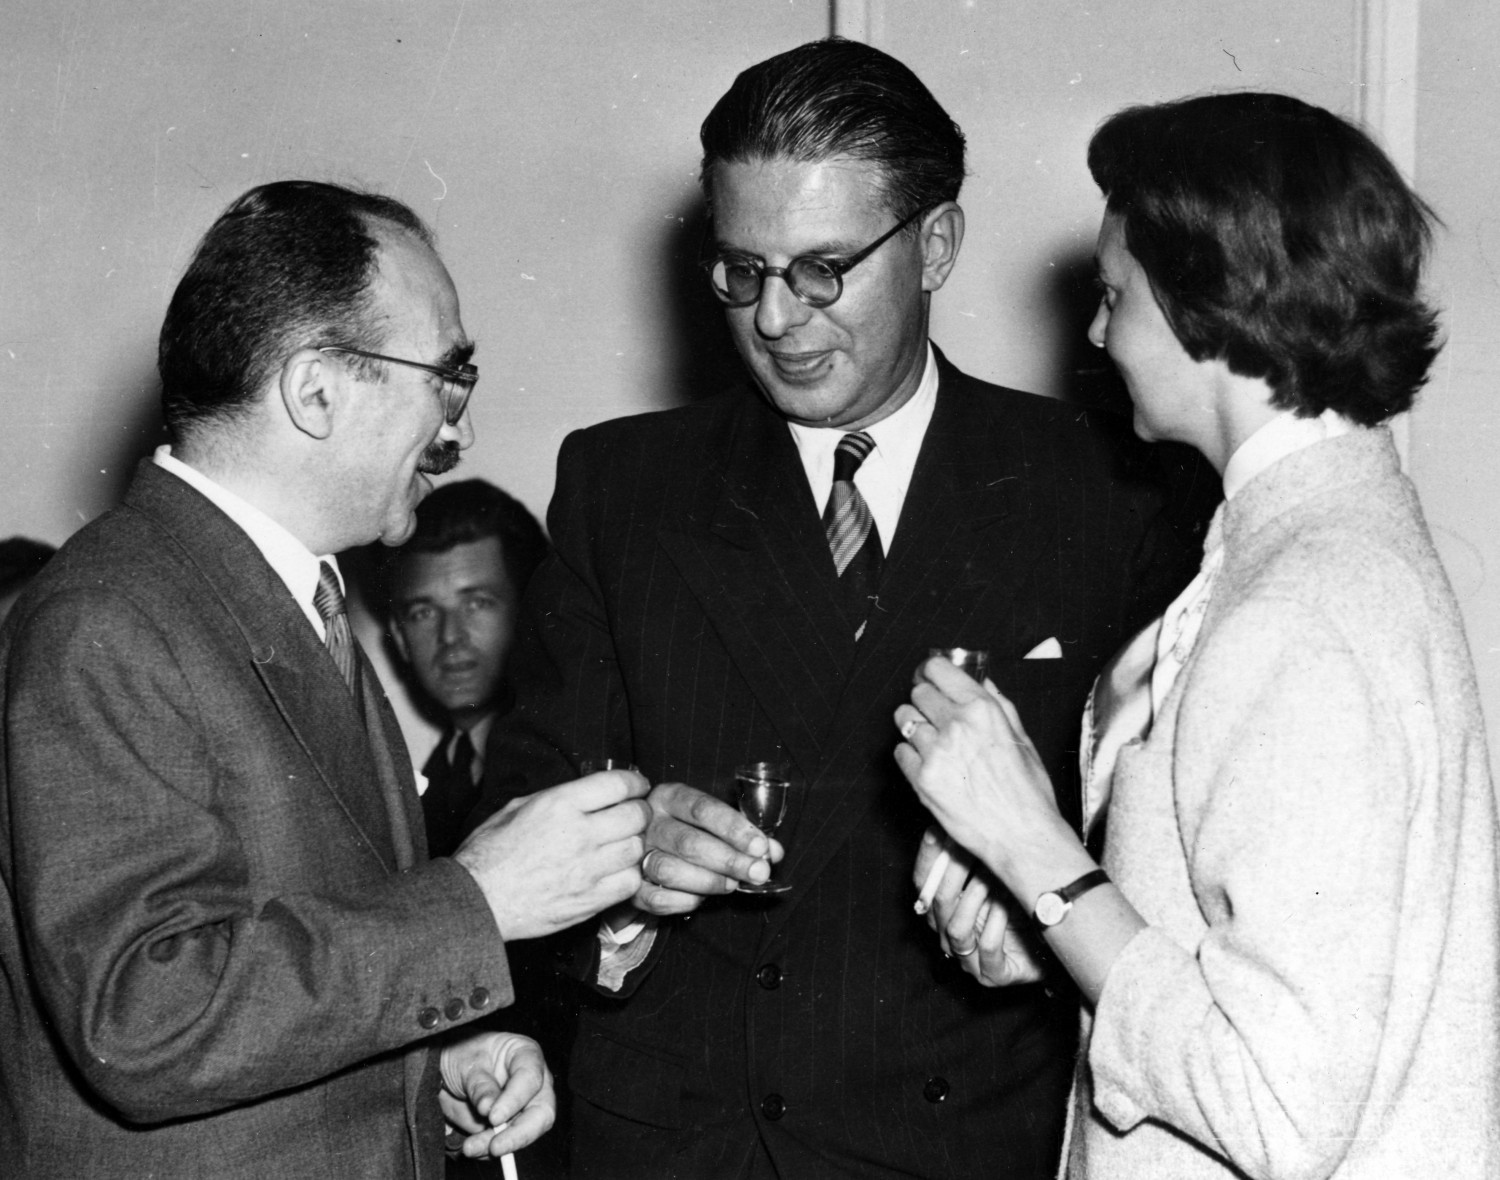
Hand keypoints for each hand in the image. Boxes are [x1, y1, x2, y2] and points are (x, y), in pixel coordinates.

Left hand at [439, 1031, 554, 1158]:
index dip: (515, 1100)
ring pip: (525, 1133)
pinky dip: (489, 1150)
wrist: (447, 1073)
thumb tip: (489, 1108)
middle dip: (519, 1133)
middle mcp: (532, 1083)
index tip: (494, 1117)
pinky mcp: (510, 1127)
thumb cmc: (463, 1055)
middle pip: (542, 1112)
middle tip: (495, 1147)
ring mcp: (523, 1107)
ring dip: (499, 1145)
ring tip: (470, 1147)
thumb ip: (480, 1084)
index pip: (531, 1078)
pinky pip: (507, 1144)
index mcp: (526, 1055)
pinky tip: (473, 1146)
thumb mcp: (466, 1063)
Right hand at [454, 769, 649, 940]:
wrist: (477, 900)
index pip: (618, 783)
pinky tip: (616, 872)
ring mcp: (587, 869)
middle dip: (639, 812)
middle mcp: (579, 834)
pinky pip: (629, 883)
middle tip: (633, 815)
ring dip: (634, 844)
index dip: (635, 782)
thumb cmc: (489, 853)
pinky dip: (628, 876)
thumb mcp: (516, 808)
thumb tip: (584, 792)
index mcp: (559, 804)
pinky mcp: (589, 900)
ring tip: (623, 845)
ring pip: (637, 849)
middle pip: (636, 816)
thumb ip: (555, 798)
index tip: (637, 786)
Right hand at [631, 781, 781, 915]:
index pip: (702, 809)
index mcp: (669, 797)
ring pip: (670, 870)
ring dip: (709, 881)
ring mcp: (634, 854)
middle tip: (758, 873)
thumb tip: (773, 853)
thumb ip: (744, 835)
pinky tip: (704, 899)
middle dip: (730, 860)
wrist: (639, 848)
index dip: (734, 828)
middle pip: (688, 842)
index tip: (760, 846)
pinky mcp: (630, 885)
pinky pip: (657, 898)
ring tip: (733, 885)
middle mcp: (648, 822)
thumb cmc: (688, 830)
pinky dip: (685, 901)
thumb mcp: (714, 822)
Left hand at [894, 656, 1084, 897]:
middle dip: (924, 701)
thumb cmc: (1029, 792)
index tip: (930, 678)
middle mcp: (956, 724)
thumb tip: (983, 682)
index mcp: (983, 709)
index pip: (937, 669)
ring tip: (930, 742)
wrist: (1023, 837)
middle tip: (933, 715)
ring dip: (914, 726)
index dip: (931, 672)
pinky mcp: (921, 779)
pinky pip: (900, 753)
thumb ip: (1000, 705)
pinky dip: (910, 757)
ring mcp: (936, 752)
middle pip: (917, 693)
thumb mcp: (1022, 739)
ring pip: (904, 720)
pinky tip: (929, 766)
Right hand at [914, 828, 1044, 986]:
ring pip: (957, 928)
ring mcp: (968, 958)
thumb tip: (949, 817)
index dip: (930, 857)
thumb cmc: (1022, 898)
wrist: (1054, 933)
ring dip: (977, 899)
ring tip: (996, 879)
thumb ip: (971, 848)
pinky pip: (987, 948)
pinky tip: (1010, 906)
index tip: (942, 832)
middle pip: (938, 903)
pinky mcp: (992, 974)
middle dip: (955, 873)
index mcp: (942, 909)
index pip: (922, 883)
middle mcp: (948, 934)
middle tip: (972, 849)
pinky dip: (998, 924)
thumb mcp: (995, 867)